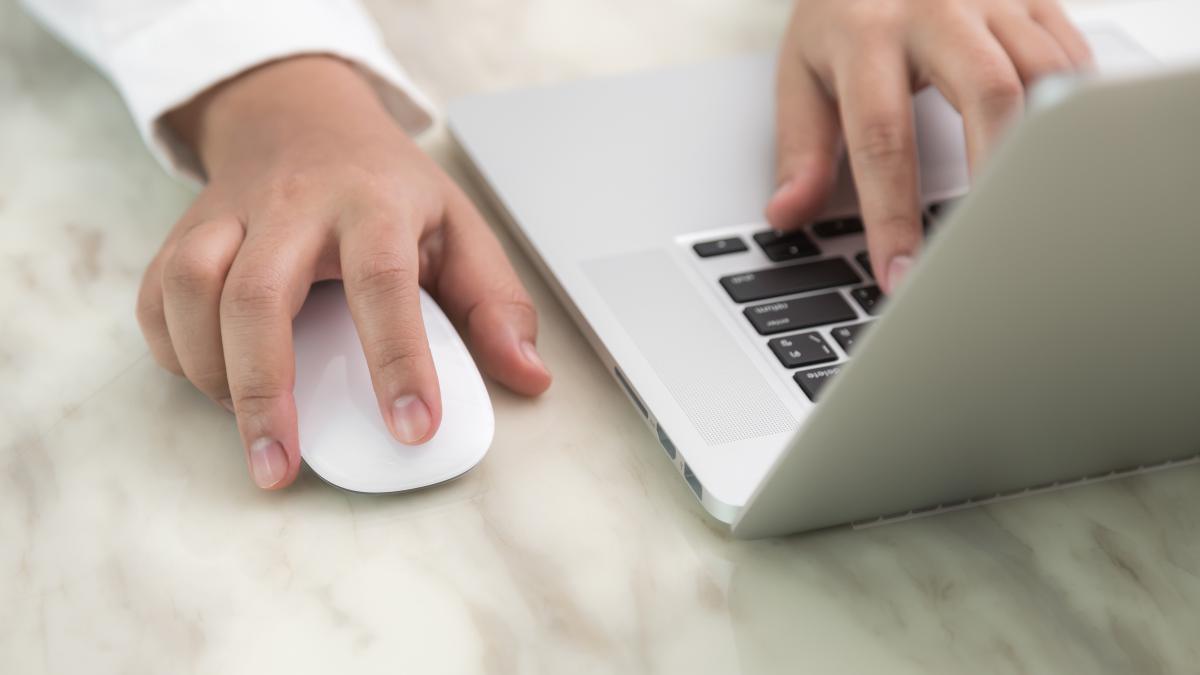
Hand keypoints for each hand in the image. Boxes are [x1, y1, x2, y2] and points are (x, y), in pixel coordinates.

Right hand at [137, 56, 550, 489]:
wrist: (301, 114)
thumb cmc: (385, 185)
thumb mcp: (458, 226)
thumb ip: (495, 302)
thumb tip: (528, 376)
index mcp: (373, 203)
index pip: (383, 282)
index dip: (398, 360)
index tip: (414, 429)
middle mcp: (293, 206)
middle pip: (258, 294)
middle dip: (266, 391)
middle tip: (281, 467)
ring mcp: (230, 216)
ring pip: (193, 289)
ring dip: (213, 372)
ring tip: (252, 425)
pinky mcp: (184, 232)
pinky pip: (159, 298)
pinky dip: (177, 352)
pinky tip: (215, 381)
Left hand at [767, 0, 1091, 292]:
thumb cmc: (843, 12)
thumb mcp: (802, 71)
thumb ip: (800, 146)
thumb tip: (788, 214)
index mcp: (867, 33)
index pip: (882, 138)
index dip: (893, 216)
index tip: (901, 275)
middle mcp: (935, 7)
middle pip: (988, 93)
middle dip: (996, 175)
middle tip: (991, 245)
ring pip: (1044, 71)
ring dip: (1043, 146)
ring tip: (1034, 214)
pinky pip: (1071, 55)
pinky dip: (1072, 109)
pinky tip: (1062, 158)